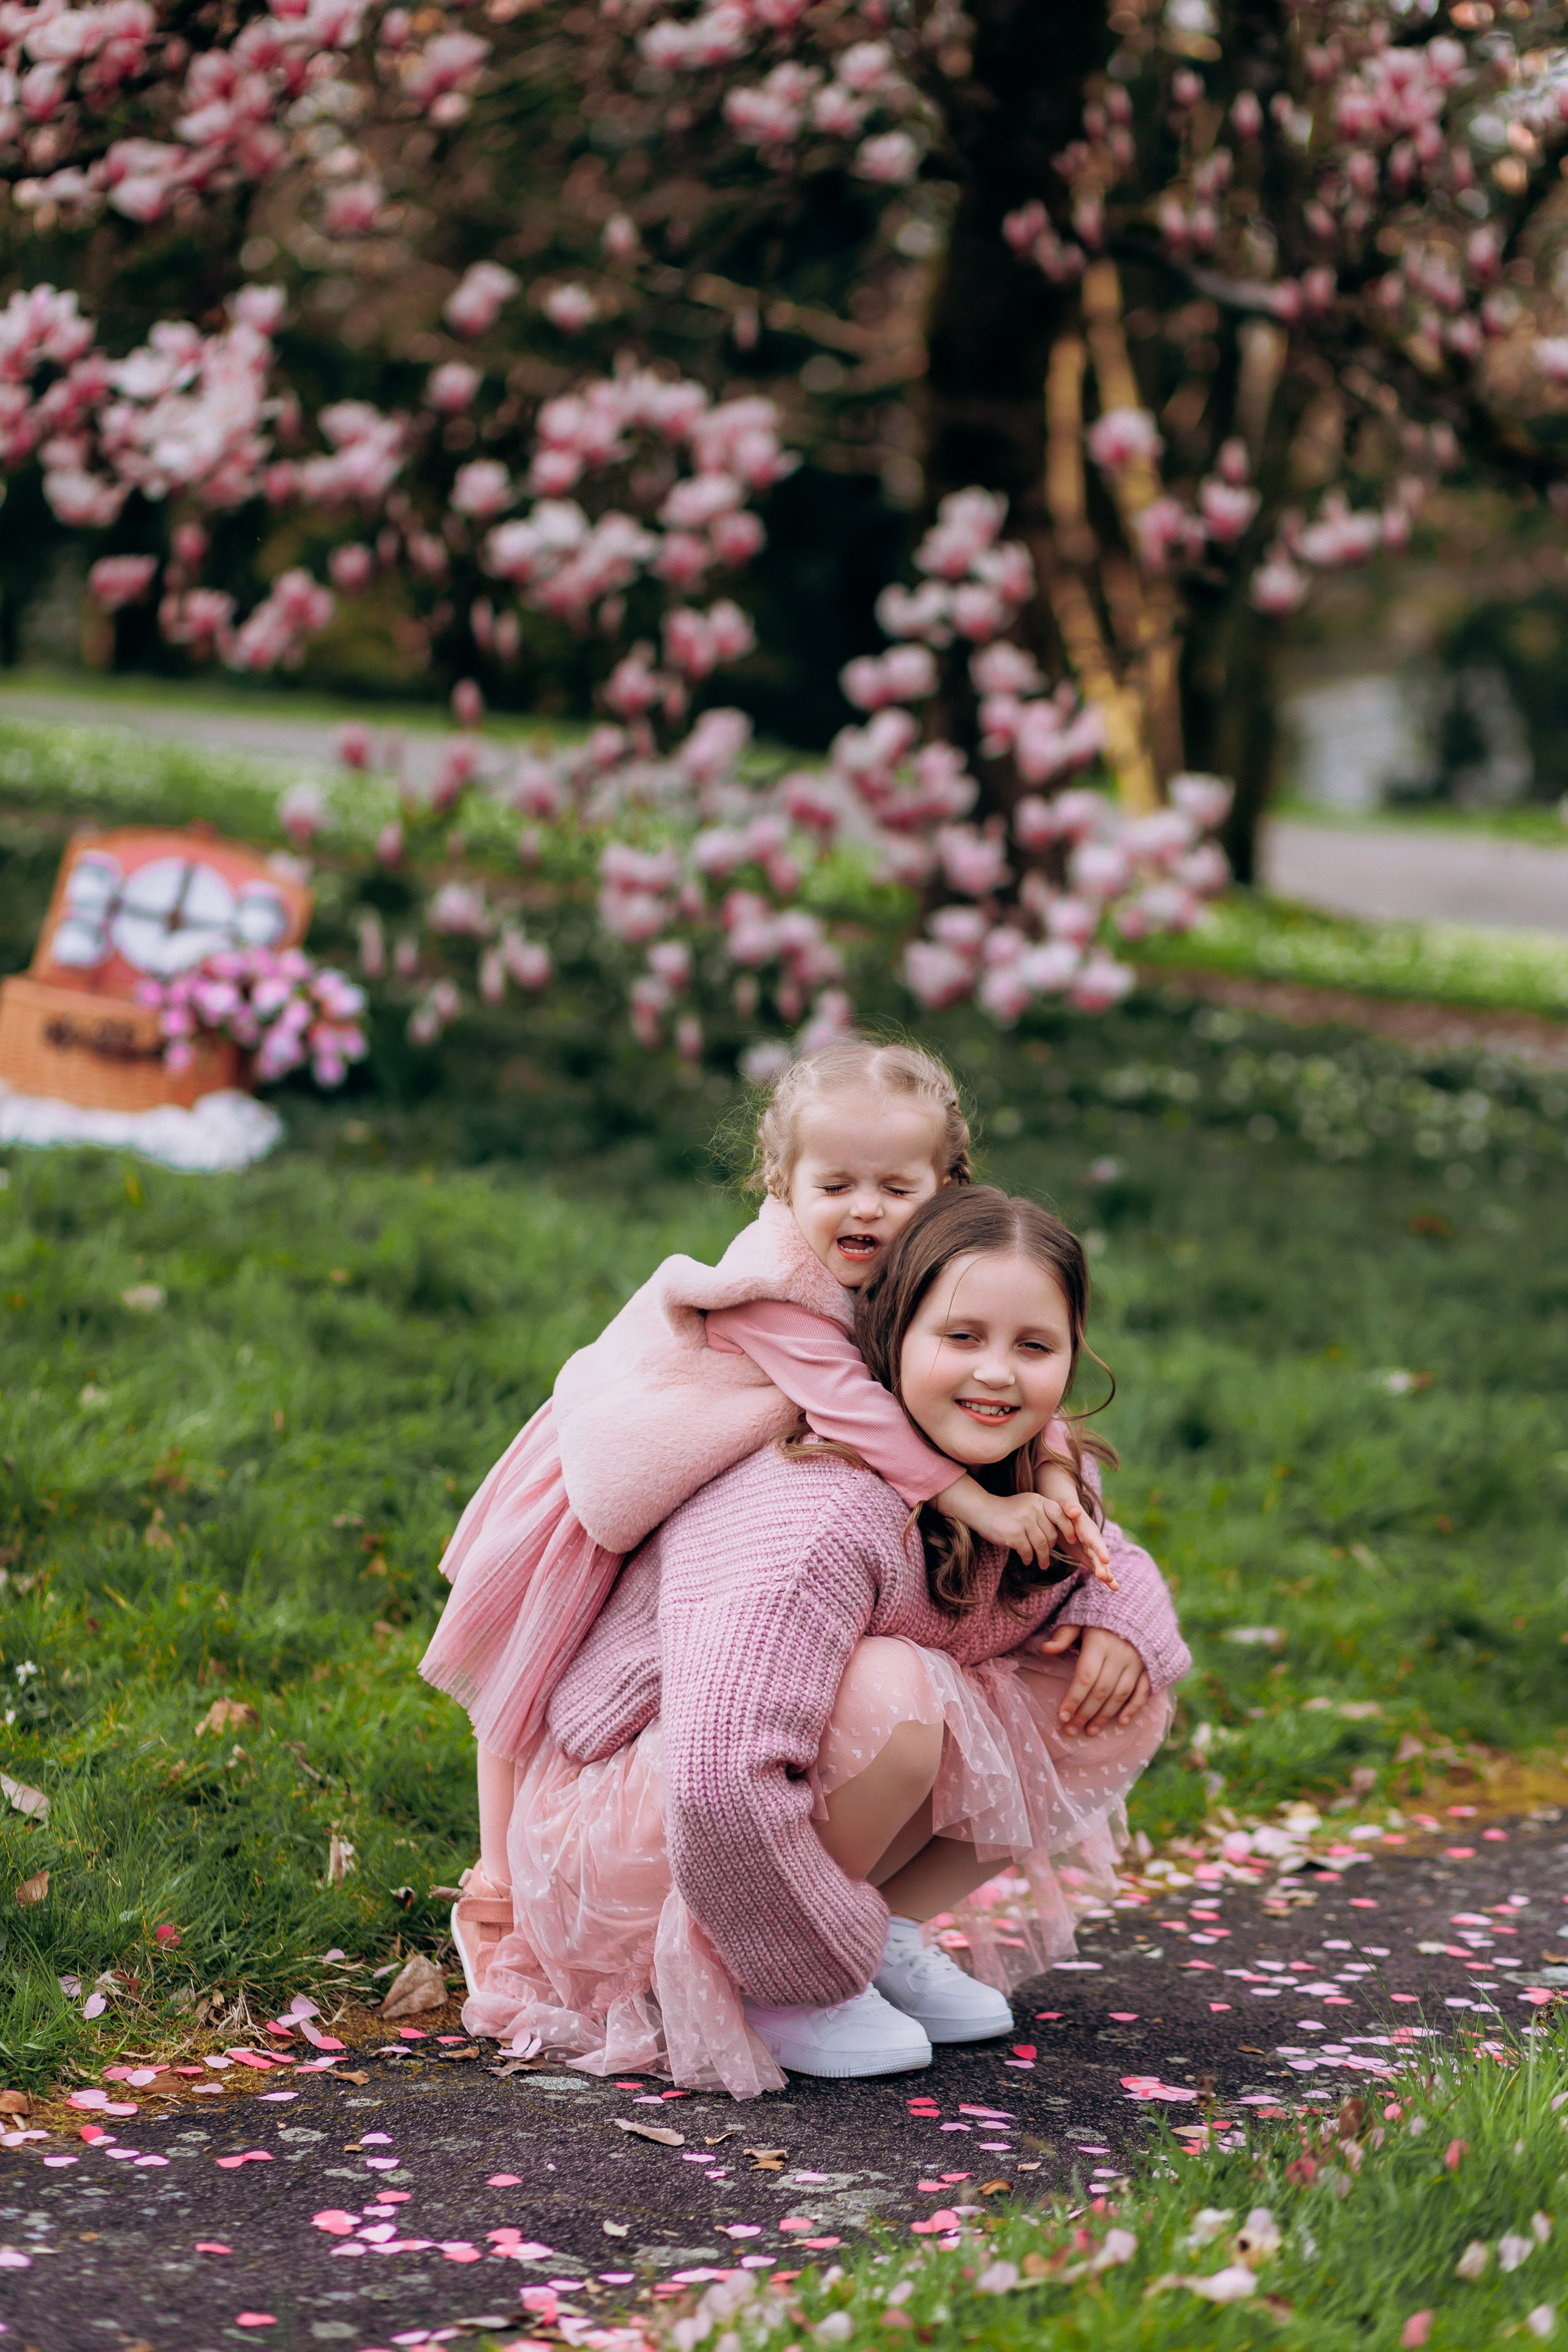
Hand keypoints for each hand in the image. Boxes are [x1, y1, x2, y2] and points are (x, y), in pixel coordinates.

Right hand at [952, 1484, 1070, 1570]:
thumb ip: (1044, 1514)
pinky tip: (1026, 1560)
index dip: (1069, 1529)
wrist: (982, 1510)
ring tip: (1041, 1564)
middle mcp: (1033, 1508)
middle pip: (1051, 1534)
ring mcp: (1023, 1520)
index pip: (1061, 1514)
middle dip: (1050, 1549)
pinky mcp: (1014, 1533)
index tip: (1072, 1540)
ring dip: (1042, 1558)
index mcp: (1039, 1501)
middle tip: (1046, 1556)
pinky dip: (1028, 1558)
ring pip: (1041, 1545)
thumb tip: (1063, 1534)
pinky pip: (1027, 1551)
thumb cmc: (1008, 1512)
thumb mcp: (1028, 1505)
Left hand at [1029, 1622, 1150, 1736]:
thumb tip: (1045, 1649)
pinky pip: (1143, 1691)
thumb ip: (1063, 1635)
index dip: (1073, 1699)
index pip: (1085, 1677)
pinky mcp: (1150, 1667)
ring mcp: (1137, 1662)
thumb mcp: (1079, 1617)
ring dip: (1105, 1716)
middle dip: (1085, 1713)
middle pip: (1101, 1690)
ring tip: (1090, 1731)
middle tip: (1071, 1730)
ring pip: (1120, 1694)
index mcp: (1100, 1642)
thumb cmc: (1100, 1614)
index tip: (1061, 1717)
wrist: (1137, 1604)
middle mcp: (1120, 1654)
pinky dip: (1134, 1708)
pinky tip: (1121, 1722)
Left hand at [1038, 1489, 1115, 1586]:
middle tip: (1105, 1577)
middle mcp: (1094, 1540)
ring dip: (1105, 1573)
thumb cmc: (1064, 1509)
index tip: (1105, 1559)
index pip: (1094, 1540)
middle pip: (1099, 1554)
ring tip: (1113, 1586)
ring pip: (1100, 1563)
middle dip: (1102, 1566)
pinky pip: (1098, 1568)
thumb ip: (1069, 1506)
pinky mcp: (1090, 1557)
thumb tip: (1075, 1510)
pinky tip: (1114, 1588)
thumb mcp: (1065, 1505)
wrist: (1066, 1513)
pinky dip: (1106, 1577)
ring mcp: (1093, 1549)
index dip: (1100, 1549)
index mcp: (1087, 1528)